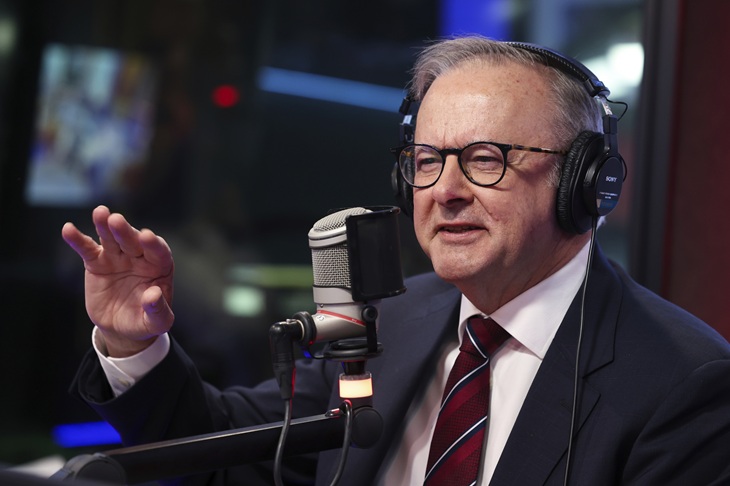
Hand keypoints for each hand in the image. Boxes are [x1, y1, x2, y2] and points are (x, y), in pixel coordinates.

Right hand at [62, 205, 174, 356]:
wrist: (122, 328)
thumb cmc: (145, 322)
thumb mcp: (156, 322)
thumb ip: (158, 309)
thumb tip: (153, 295)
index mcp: (160, 266)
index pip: (159, 251)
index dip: (153, 244)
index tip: (147, 237)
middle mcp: (140, 256)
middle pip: (133, 240)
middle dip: (126, 231)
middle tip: (117, 220)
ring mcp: (118, 257)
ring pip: (111, 239)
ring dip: (104, 225)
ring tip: (100, 213)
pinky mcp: (97, 262)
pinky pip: (87, 249)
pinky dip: (78, 239)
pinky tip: (68, 229)